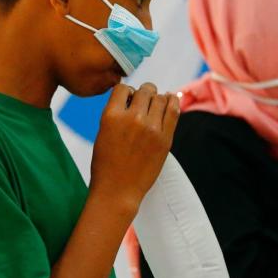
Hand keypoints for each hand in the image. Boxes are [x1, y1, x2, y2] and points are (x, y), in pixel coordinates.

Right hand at [90, 83, 179, 210]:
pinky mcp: (165, 138)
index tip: (128, 99)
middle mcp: (132, 118)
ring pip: (160, 98)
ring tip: (157, 102)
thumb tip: (132, 95)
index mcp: (111, 116)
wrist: (118, 190)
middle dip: (144, 92)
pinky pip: (174, 111)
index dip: (126, 92)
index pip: (123, 88)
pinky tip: (170, 100)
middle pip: (145, 91)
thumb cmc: (106, 163)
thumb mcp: (103, 132)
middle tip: (145, 99)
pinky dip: (172, 102)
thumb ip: (116, 113)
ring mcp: (151, 128)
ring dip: (158, 97)